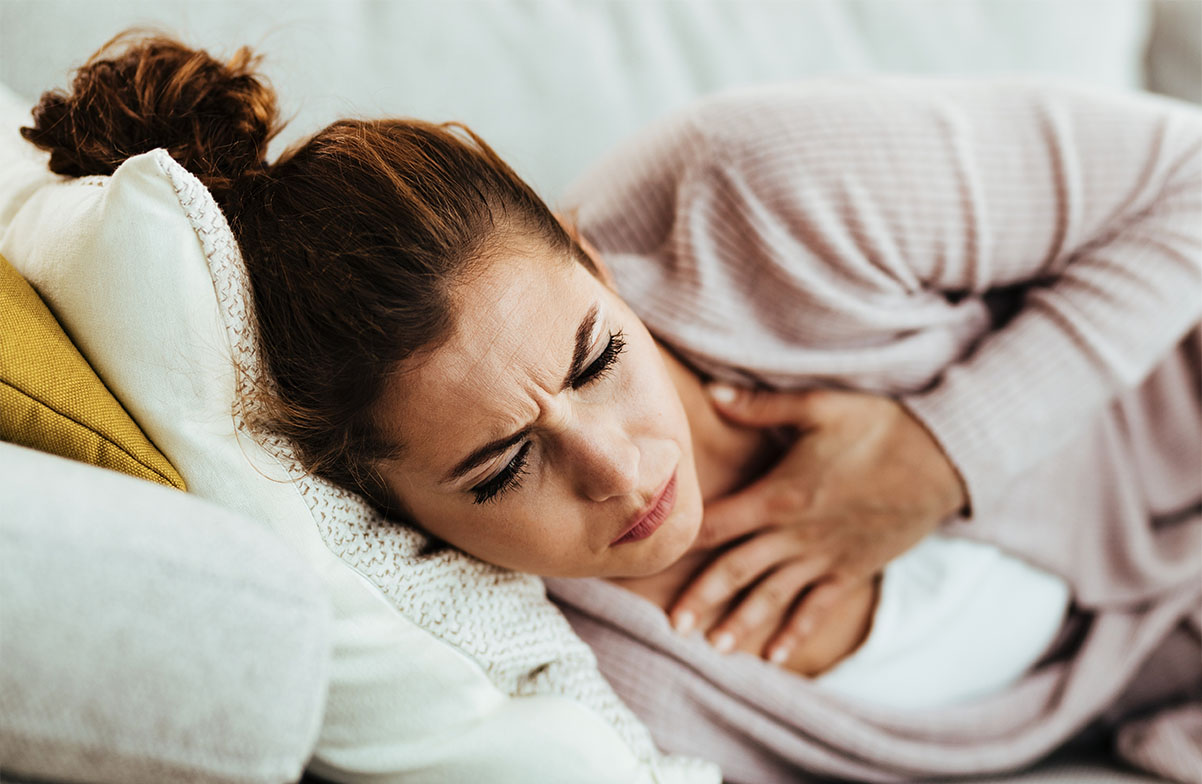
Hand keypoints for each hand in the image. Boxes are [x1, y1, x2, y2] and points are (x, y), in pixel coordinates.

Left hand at [670, 385, 966, 664]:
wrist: (946, 459)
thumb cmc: (881, 427)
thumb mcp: (820, 406)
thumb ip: (762, 406)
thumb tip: (712, 393)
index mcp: (779, 496)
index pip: (716, 524)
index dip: (679, 541)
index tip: (650, 559)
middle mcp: (796, 535)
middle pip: (736, 571)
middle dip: (702, 599)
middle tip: (672, 626)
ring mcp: (825, 557)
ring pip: (772, 597)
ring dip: (741, 622)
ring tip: (712, 647)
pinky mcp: (852, 569)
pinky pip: (818, 608)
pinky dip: (795, 632)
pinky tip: (774, 654)